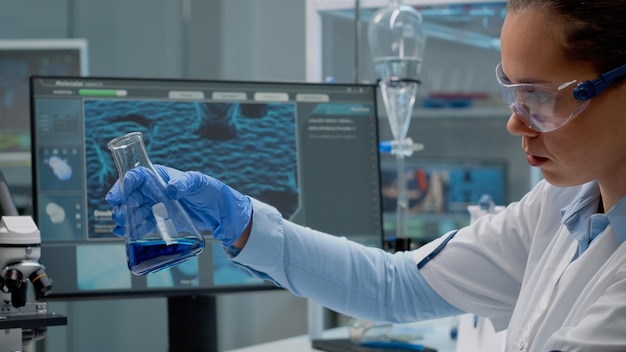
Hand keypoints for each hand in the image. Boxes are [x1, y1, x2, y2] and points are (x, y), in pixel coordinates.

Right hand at [106, 164, 251, 246]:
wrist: (219, 212)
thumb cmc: (210, 191)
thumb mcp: (199, 183)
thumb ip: (186, 183)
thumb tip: (172, 187)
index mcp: (160, 177)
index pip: (137, 176)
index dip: (123, 184)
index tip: (116, 196)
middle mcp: (155, 190)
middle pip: (130, 195)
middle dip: (121, 205)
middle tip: (119, 216)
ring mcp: (156, 205)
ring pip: (133, 210)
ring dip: (124, 218)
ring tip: (121, 227)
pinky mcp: (160, 219)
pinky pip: (141, 223)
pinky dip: (132, 229)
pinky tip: (124, 234)